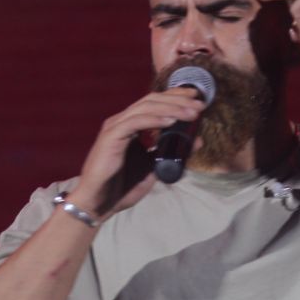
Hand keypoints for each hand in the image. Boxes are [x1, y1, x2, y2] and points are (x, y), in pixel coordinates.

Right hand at [70, 88, 204, 219]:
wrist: (99, 203)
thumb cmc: (123, 186)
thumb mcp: (155, 166)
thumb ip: (173, 152)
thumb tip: (197, 140)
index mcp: (131, 125)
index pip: (155, 103)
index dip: (176, 96)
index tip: (197, 97)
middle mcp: (122, 121)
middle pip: (152, 101)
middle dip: (178, 99)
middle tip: (200, 103)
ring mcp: (115, 127)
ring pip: (146, 108)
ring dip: (171, 108)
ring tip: (192, 113)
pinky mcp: (111, 137)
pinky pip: (135, 123)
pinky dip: (154, 120)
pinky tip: (171, 121)